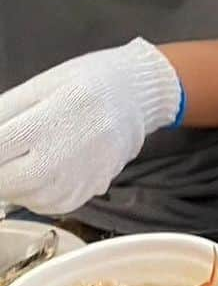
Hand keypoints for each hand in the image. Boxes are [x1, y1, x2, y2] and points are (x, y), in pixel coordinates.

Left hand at [0, 39, 181, 213]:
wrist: (137, 93)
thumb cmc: (90, 81)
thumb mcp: (43, 83)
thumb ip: (5, 111)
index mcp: (58, 113)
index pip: (0, 146)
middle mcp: (71, 149)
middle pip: (7, 181)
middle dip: (0, 168)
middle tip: (8, 152)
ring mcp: (82, 174)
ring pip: (25, 197)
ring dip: (15, 182)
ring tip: (29, 155)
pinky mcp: (89, 190)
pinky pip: (46, 204)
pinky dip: (36, 191)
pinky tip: (45, 168)